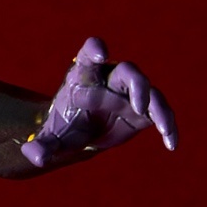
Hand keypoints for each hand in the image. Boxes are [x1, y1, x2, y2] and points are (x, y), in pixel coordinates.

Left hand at [22, 36, 176, 167]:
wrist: (78, 134)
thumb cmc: (63, 128)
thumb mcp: (49, 139)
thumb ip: (40, 147)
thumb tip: (35, 156)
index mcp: (83, 74)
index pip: (89, 52)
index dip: (95, 50)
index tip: (99, 55)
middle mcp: (111, 78)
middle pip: (127, 71)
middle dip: (135, 84)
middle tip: (138, 103)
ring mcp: (130, 93)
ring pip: (149, 92)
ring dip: (156, 105)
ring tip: (160, 125)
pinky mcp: (144, 111)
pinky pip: (160, 114)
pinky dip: (167, 126)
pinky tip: (171, 144)